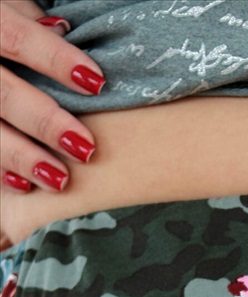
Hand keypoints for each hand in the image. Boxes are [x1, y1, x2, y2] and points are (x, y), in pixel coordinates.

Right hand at [1, 0, 104, 192]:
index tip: (96, 83)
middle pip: (1, 93)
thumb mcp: (4, 5)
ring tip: (59, 179)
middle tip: (85, 148)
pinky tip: (24, 185)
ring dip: (22, 157)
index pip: (15, 37)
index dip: (54, 59)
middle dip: (44, 122)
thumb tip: (64, 32)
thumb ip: (29, 20)